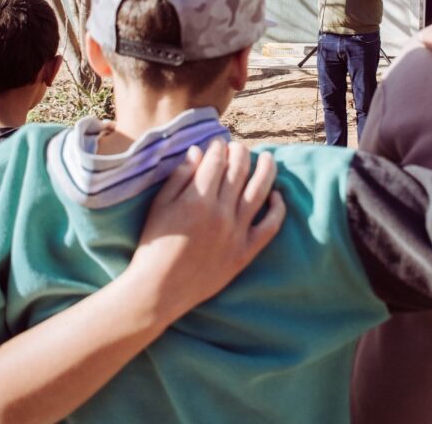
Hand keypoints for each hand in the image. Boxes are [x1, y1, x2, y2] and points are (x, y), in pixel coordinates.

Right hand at [126, 139, 285, 322]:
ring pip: (260, 191)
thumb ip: (179, 177)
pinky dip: (277, 208)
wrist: (159, 289)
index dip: (218, 147)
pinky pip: (270, 226)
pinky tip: (276, 195)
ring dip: (266, 169)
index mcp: (197, 199)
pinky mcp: (245, 252)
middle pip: (239, 171)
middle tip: (238, 147)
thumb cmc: (154, 246)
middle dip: (240, 152)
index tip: (218, 142)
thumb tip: (198, 152)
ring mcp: (236, 232)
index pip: (216, 161)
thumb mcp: (159, 206)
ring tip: (267, 158)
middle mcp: (221, 212)